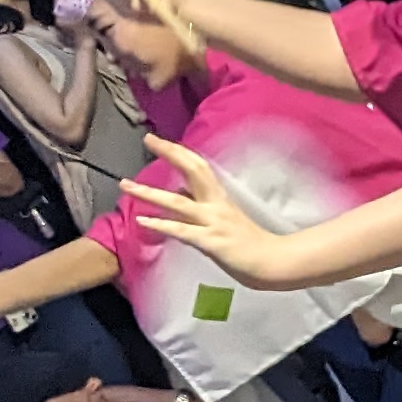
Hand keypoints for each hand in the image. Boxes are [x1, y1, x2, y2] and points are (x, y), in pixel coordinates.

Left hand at [124, 138, 288, 286]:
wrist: (274, 262)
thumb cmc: (250, 244)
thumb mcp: (225, 219)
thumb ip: (202, 207)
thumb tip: (181, 195)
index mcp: (220, 198)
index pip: (198, 166)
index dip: (178, 151)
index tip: (157, 140)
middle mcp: (216, 205)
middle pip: (193, 171)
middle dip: (170, 153)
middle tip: (148, 139)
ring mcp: (213, 222)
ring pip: (178, 202)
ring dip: (150, 193)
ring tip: (127, 186)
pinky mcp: (211, 242)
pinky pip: (182, 231)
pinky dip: (161, 224)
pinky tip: (143, 221)